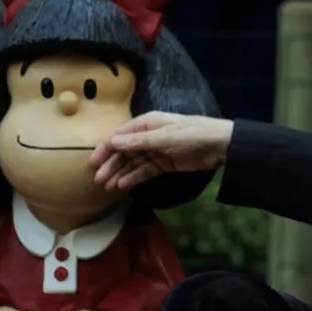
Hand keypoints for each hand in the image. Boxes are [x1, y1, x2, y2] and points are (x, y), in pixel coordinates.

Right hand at [90, 112, 232, 190]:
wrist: (219, 145)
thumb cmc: (190, 134)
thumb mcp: (163, 137)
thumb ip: (138, 141)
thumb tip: (113, 142)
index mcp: (146, 124)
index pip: (120, 136)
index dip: (106, 148)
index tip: (93, 162)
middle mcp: (148, 136)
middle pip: (124, 151)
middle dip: (111, 164)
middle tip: (98, 179)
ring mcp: (156, 151)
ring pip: (133, 163)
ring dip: (120, 173)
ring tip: (107, 186)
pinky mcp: (165, 164)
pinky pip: (145, 171)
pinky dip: (134, 177)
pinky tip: (123, 186)